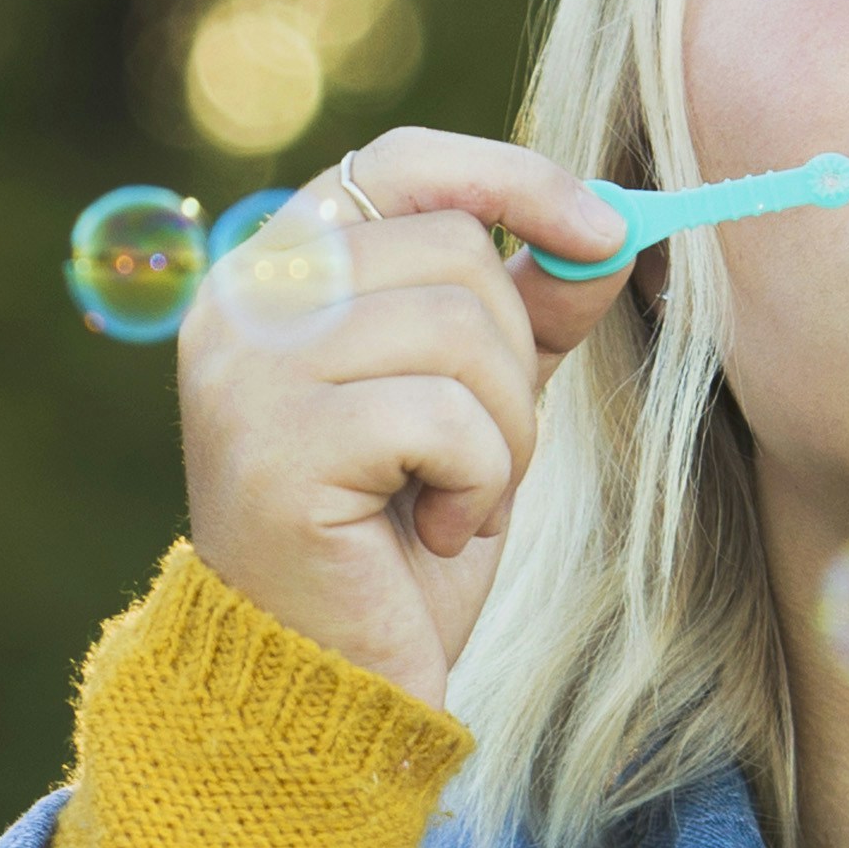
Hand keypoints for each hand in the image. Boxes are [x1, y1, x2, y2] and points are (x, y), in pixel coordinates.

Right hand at [176, 125, 634, 711]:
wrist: (329, 685)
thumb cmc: (398, 548)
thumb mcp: (476, 410)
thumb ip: (523, 315)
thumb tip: (605, 233)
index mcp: (276, 271)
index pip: (401, 162)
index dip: (515, 179)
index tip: (605, 230)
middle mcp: (243, 300)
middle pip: (454, 249)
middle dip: (516, 360)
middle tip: (484, 456)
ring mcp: (247, 368)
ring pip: (460, 329)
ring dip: (504, 433)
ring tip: (459, 500)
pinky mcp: (276, 444)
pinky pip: (444, 416)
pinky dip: (478, 483)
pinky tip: (437, 533)